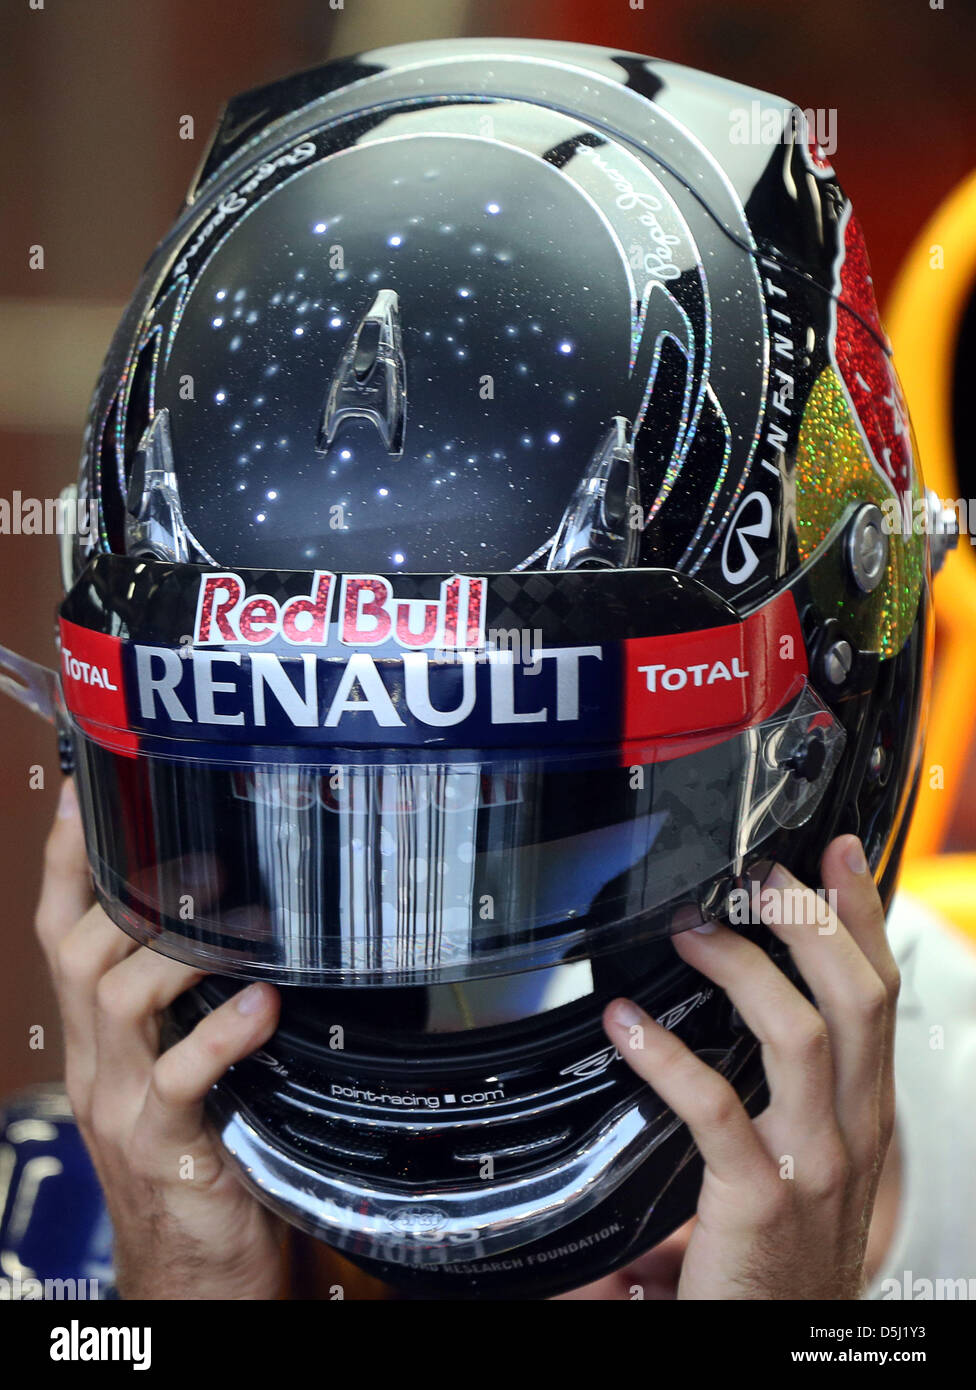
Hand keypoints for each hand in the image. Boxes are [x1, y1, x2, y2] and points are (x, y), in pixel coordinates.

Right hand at [34, 778, 284, 1299]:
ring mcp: (122, 1106)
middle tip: (196, 856)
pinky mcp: (165, 1148)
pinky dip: (221, 1035)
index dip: (68, 860)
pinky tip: (264, 1006)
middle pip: (77, 953)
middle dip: (126, 894)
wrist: (193, 1274)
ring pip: (116, 1002)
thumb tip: (237, 919)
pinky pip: (179, 1079)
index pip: (61, 931)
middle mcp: (96, 1062)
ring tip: (236, 923)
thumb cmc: (202, 1153)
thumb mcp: (182, 1065)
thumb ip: (190, 1001)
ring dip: (174, 952)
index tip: (86, 791)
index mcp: (96, 1037)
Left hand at [602, 835, 898, 1299]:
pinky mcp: (759, 1197)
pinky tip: (626, 1024)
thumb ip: (782, 1083)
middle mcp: (852, 1129)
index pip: (878, 991)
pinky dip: (666, 1057)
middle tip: (761, 873)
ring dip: (744, 970)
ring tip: (693, 932)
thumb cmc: (785, 1246)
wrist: (779, 1342)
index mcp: (864, 1108)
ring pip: (802, 1036)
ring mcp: (812, 1162)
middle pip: (857, 997)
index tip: (837, 852)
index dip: (862, 915)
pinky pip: (715, 1107)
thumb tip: (730, 993)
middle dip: (812, 920)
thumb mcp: (807, 1151)